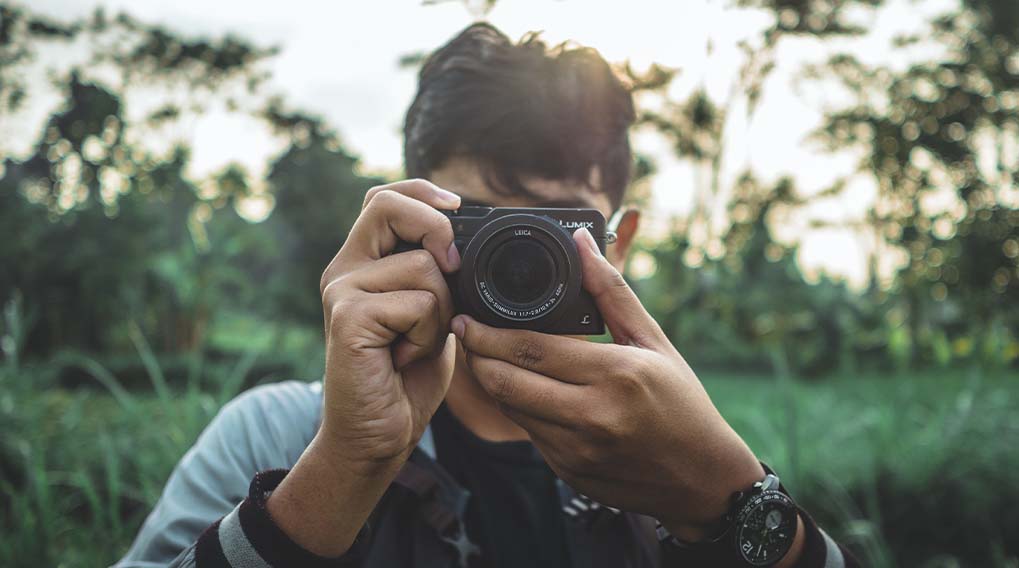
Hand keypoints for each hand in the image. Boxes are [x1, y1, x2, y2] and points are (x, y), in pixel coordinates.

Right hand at [318, 179, 462, 471]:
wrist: (378, 435)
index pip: (382, 198)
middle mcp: (344, 270)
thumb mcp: (430, 314)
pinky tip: (404, 358)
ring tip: (416, 343)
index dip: (421, 191)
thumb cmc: (406, 378)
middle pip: (388, 206)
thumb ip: (436, 276)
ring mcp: (341, 291)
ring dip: (442, 311)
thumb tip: (465, 241)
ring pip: (423, 265)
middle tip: (452, 272)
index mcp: (361, 263)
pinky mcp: (349, 317)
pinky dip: (428, 335)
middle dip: (436, 230)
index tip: (458, 205)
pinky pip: (418, 302)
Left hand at [453, 227, 764, 539]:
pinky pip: (528, 433)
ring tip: (484, 355)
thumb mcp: (653, 341)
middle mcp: (593, 416)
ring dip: (491, 381)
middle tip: (464, 333)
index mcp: (616, 375)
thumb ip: (611, 291)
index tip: (467, 318)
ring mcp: (577, 450)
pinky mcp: (568, 472)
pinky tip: (520, 388)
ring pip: (510, 409)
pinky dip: (517, 408)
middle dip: (476, 355)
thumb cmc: (682, 403)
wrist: (702, 479)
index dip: (488, 334)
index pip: (532, 349)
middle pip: (507, 382)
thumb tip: (581, 242)